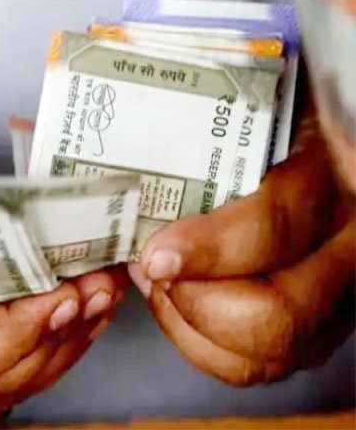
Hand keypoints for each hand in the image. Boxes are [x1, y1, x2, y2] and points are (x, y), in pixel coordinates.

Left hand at [129, 125, 354, 385]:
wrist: (320, 154)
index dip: (209, 250)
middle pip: (274, 317)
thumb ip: (213, 120)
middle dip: (194, 302)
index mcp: (333, 179)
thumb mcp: (258, 104)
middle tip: (154, 268)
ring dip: (190, 325)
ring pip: (265, 355)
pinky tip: (177, 302)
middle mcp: (347, 248)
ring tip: (159, 283)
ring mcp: (338, 298)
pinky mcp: (318, 329)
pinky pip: (254, 366)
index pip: (276, 229)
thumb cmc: (272, 122)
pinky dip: (200, 343)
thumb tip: (135, 133)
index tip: (154, 255)